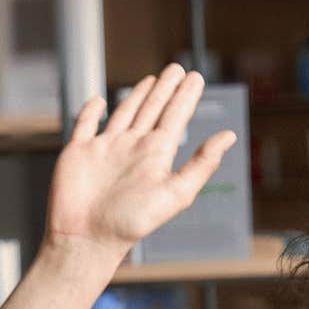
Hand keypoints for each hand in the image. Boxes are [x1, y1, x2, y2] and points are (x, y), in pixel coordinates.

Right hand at [43, 63, 236, 267]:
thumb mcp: (176, 193)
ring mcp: (105, 148)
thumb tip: (229, 136)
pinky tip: (98, 100)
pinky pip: (84, 124)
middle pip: (153, 109)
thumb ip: (201, 164)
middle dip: (165, 89)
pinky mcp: (78, 151)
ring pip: (124, 113)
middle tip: (177, 69)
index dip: (186, 96)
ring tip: (152, 79)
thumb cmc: (131, 223)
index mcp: (155, 155)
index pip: (175, 117)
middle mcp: (132, 148)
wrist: (87, 239)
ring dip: (137, 95)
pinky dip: (91, 111)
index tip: (196, 77)